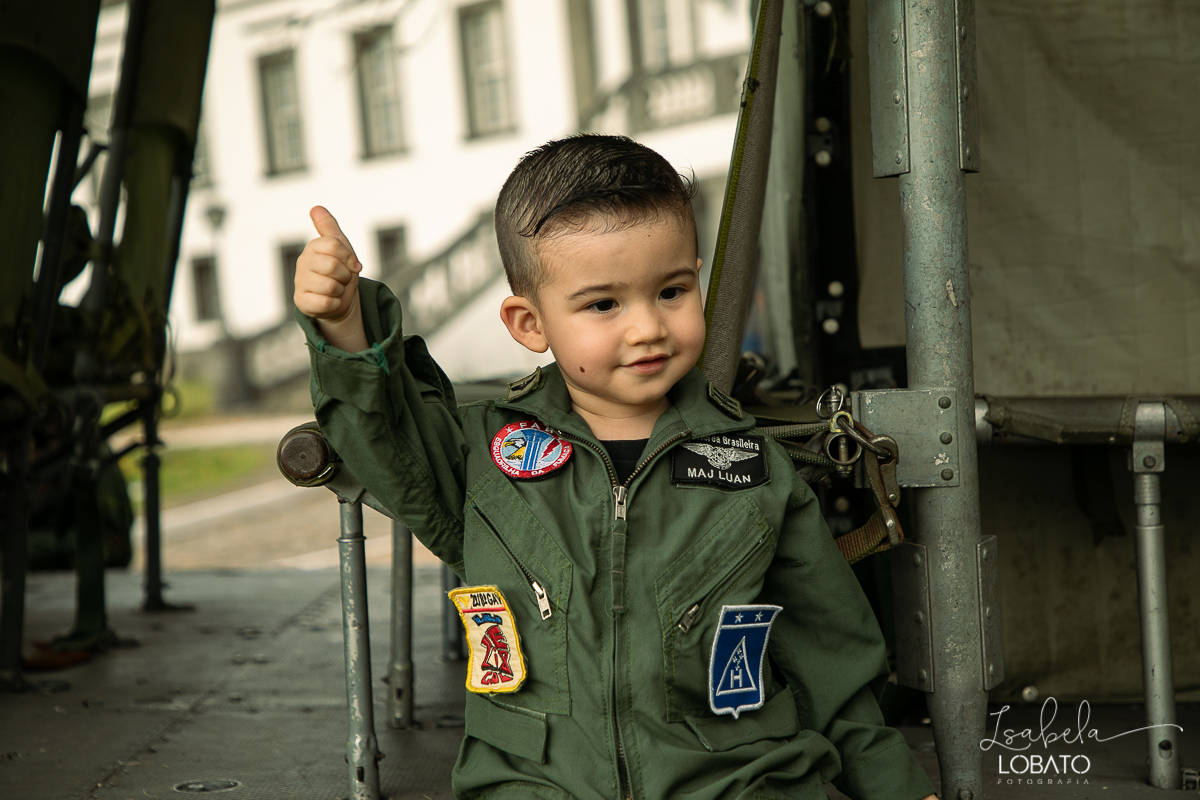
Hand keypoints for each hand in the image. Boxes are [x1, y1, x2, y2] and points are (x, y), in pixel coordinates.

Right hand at [296, 206, 367, 351]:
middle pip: (333, 266)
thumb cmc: (340, 272)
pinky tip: (331, 301)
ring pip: (331, 286)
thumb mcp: (340, 247)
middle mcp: (302, 264)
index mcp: (312, 248)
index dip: (348, 256)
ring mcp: (300, 283)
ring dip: (341, 290)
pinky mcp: (302, 303)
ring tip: (336, 289)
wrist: (339, 300)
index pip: (334, 245)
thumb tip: (316, 208)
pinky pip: (327, 303)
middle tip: (342, 278)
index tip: (351, 264)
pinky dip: (336, 304)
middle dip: (345, 275)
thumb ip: (329, 227)